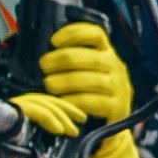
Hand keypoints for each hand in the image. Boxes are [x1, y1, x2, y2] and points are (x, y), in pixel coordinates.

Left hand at [14, 23, 138, 139]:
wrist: (110, 124)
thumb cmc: (88, 92)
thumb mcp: (84, 71)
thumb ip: (68, 59)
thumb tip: (39, 49)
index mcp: (106, 52)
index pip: (95, 34)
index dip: (74, 33)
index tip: (54, 41)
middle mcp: (115, 66)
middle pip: (88, 57)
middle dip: (60, 60)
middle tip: (43, 67)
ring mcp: (119, 87)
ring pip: (91, 79)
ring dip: (65, 81)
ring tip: (49, 84)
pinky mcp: (117, 107)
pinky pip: (92, 101)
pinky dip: (73, 100)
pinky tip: (61, 101)